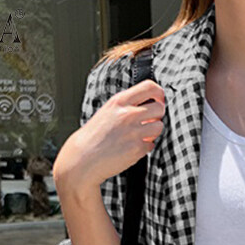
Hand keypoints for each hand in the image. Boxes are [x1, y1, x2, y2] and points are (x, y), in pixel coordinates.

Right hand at [53, 77, 165, 199]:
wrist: (84, 157)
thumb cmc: (95, 136)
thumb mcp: (108, 111)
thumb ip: (127, 106)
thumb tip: (149, 105)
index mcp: (120, 102)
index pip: (149, 87)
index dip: (159, 93)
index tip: (159, 100)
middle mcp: (128, 114)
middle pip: (160, 108)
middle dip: (158, 115)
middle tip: (150, 121)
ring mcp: (134, 132)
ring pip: (159, 127)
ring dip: (154, 132)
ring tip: (141, 135)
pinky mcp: (137, 149)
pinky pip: (152, 145)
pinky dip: (145, 147)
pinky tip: (132, 147)